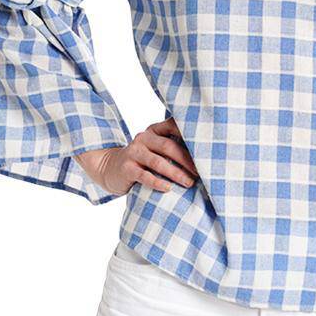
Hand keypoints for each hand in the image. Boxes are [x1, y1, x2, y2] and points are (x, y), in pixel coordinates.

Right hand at [73, 117, 199, 195]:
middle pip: (168, 146)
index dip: (188, 135)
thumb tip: (203, 155)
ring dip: (175, 173)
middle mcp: (143, 138)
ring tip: (189, 183)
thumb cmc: (142, 160)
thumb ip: (171, 147)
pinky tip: (168, 188)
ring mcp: (133, 153)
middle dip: (186, 160)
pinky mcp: (126, 168)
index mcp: (153, 131)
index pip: (172, 126)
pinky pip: (144, 175)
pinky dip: (157, 182)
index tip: (204, 146)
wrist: (110, 169)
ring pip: (157, 162)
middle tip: (200, 172)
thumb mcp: (154, 149)